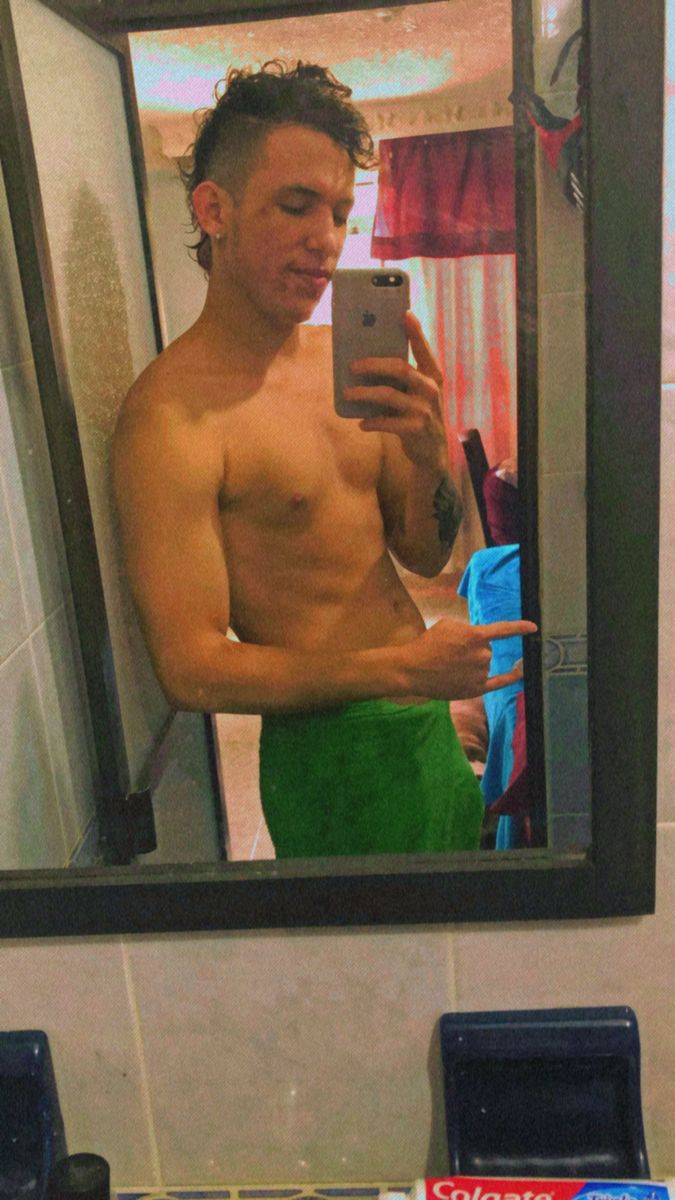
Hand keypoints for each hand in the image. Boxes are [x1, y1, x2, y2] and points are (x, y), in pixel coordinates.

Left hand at [345, 311, 446, 468]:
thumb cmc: (418, 413)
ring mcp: (424, 410)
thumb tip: (365, 360)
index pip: (423, 348)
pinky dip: (371, 422)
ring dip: (364, 393)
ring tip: (347, 393)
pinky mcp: (416, 429)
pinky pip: (387, 422)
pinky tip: (361, 423)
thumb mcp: (417, 392)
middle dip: (373, 365)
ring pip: (388, 395)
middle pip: (400, 368)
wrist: (433, 450)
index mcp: (432, 374)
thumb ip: (402, 377)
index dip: (415, 331)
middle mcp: (431, 389)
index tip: (404, 313)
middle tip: (352, 366)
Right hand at [402, 616, 537, 700]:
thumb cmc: (427, 644)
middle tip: (451, 653)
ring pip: (484, 664)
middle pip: (487, 650)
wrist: (412, 669)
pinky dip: (511, 677)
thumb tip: (479, 638)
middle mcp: (482, 655)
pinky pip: (498, 682)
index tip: (534, 628)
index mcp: (475, 636)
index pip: (503, 630)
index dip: (520, 628)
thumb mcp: (447, 624)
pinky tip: (519, 673)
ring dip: (472, 664)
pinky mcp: (475, 689)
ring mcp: (480, 674)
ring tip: (449, 666)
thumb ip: (468, 629)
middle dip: (474, 650)